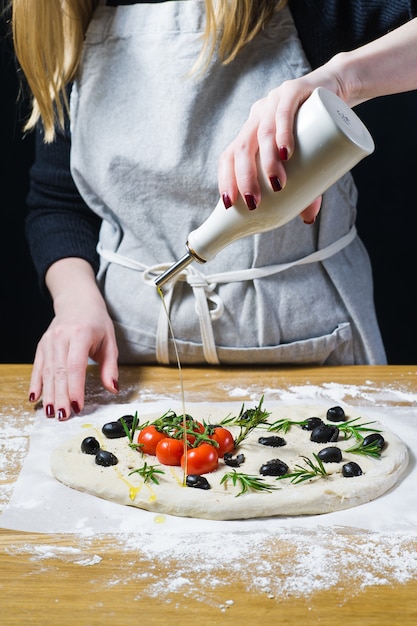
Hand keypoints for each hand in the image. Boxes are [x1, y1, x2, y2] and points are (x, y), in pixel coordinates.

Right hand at [28, 258, 118, 419]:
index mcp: (80, 334)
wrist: (77, 301)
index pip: (75, 366)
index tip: (77, 406)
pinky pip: (38, 367)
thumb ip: (110, 367)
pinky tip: (35, 398)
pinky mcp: (42, 345)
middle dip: (61, 396)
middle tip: (64, 416)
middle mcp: (61, 337)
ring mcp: (49, 341)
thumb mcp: (110, 341)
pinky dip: (36, 383)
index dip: (75, 388)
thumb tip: (113, 389)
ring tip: (52, 413)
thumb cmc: (96, 322)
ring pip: (48, 372)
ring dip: (49, 394)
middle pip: (59, 372)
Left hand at [218, 66, 347, 221]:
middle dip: (244, 178)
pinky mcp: (294, 90)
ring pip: (263, 132)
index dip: (225, 179)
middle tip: (254, 203)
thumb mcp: (310, 160)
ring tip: (277, 185)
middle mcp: (257, 117)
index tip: (228, 204)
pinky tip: (285, 151)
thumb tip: (307, 219)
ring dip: (267, 161)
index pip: (229, 156)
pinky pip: (283, 111)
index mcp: (251, 133)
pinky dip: (283, 132)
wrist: (339, 89)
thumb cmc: (317, 130)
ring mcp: (273, 101)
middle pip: (242, 148)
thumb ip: (308, 187)